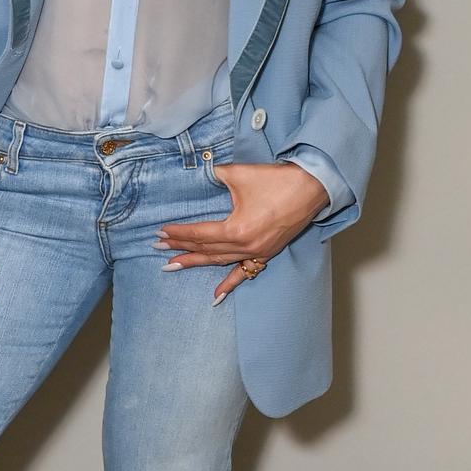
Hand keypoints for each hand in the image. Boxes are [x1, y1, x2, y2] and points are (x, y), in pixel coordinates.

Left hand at [157, 160, 328, 301]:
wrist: (312, 185)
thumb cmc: (276, 179)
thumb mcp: (238, 174)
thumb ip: (214, 176)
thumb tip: (198, 173)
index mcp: (236, 229)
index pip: (199, 234)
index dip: (178, 233)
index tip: (160, 231)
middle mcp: (245, 245)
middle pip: (205, 249)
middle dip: (180, 247)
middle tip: (157, 247)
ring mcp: (257, 252)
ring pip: (219, 261)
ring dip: (196, 262)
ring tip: (173, 265)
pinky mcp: (267, 253)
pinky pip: (244, 272)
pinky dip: (229, 284)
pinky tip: (215, 297)